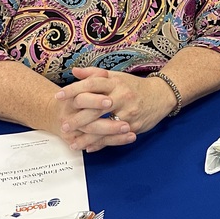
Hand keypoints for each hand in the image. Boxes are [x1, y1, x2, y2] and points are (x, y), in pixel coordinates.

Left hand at [55, 67, 175, 151]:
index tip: (58, 96)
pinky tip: (89, 147)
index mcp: (115, 83)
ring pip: (104, 126)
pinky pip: (114, 137)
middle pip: (95, 107)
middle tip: (63, 125)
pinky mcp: (134, 126)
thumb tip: (74, 71)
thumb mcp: (116, 77)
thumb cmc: (134, 86)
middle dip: (78, 118)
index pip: (91, 84)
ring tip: (73, 142)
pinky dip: (101, 144)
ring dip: (87, 137)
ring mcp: (129, 112)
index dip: (74, 89)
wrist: (161, 95)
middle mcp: (122, 96)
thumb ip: (94, 74)